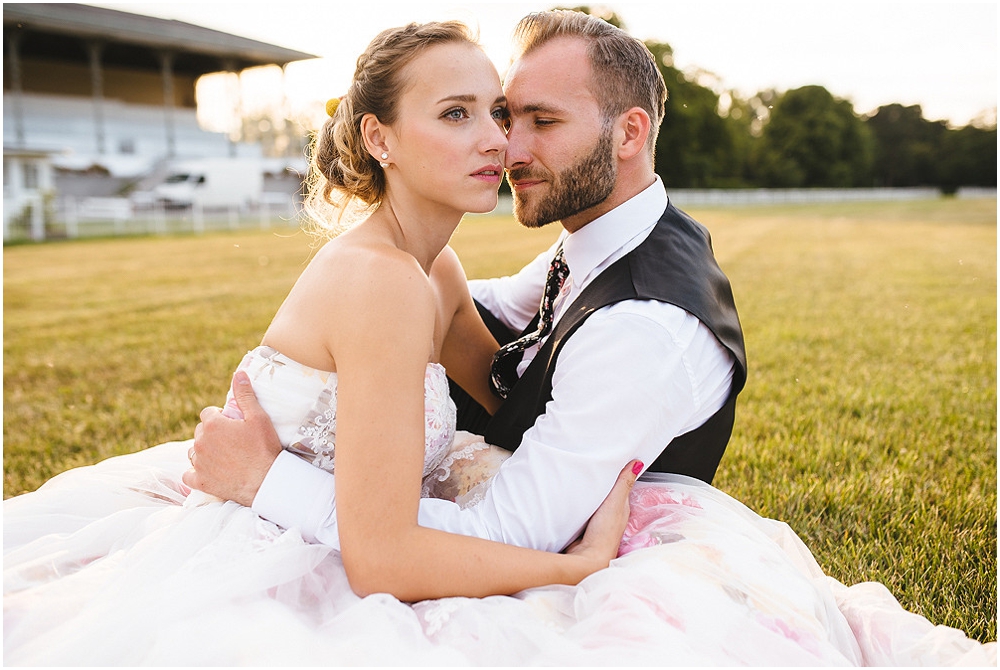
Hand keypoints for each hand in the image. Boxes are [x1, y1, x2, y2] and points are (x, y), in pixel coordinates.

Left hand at [181, 371, 281, 506]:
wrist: (266, 482)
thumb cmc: (264, 448)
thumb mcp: (258, 418)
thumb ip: (245, 395)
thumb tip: (238, 374)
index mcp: (212, 425)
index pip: (208, 413)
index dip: (221, 417)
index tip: (233, 425)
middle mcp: (200, 442)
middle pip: (200, 431)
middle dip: (212, 433)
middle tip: (232, 440)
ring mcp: (198, 463)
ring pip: (193, 451)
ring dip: (204, 451)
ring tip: (223, 456)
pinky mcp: (199, 482)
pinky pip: (188, 474)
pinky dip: (196, 473)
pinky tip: (209, 472)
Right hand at [564, 460, 641, 567]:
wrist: (586, 558)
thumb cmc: (604, 535)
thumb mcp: (615, 504)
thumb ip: (624, 484)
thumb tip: (638, 463)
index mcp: (621, 508)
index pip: (622, 487)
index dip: (619, 474)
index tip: (614, 459)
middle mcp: (610, 514)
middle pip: (607, 494)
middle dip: (602, 482)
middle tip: (594, 465)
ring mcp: (596, 521)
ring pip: (594, 501)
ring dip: (590, 492)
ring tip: (582, 477)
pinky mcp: (582, 526)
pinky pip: (582, 509)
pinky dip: (580, 502)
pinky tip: (574, 497)